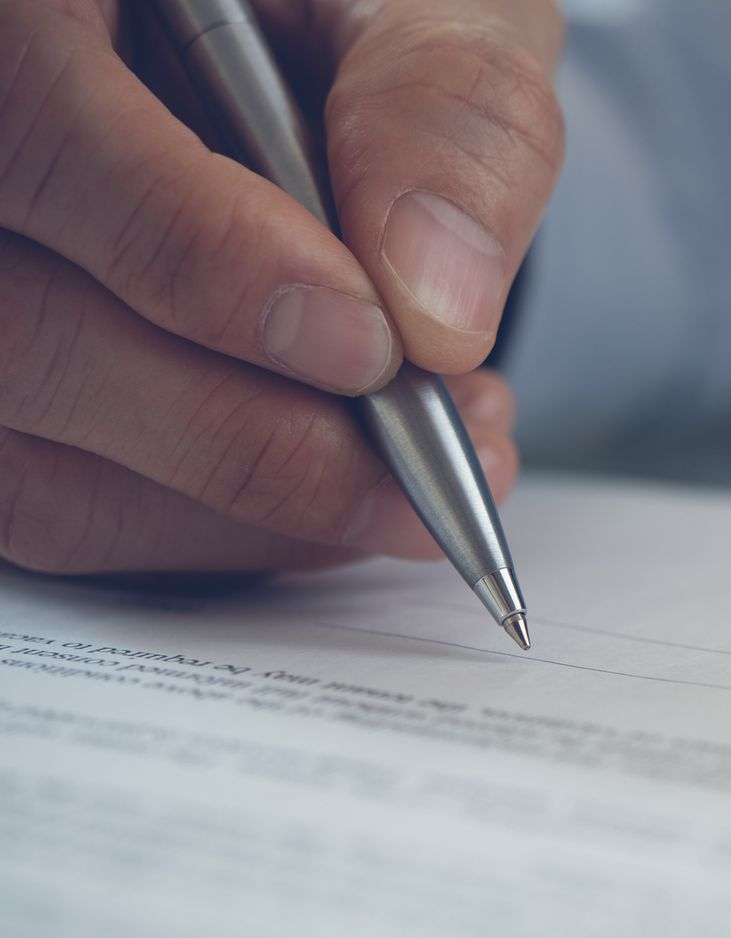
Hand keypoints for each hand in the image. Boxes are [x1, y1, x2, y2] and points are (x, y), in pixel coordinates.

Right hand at [0, 0, 563, 576]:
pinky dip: (210, 534)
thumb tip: (438, 308)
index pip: (43, 142)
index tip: (370, 348)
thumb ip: (435, 107)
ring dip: (241, 514)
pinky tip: (326, 492)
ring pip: (39, 469)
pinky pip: (66, 511)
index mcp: (21, 13)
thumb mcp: (408, 1)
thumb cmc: (331, 16)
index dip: (201, 263)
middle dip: (251, 436)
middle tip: (429, 447)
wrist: (278, 66)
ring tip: (406, 481)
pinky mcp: (8, 406)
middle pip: (33, 344)